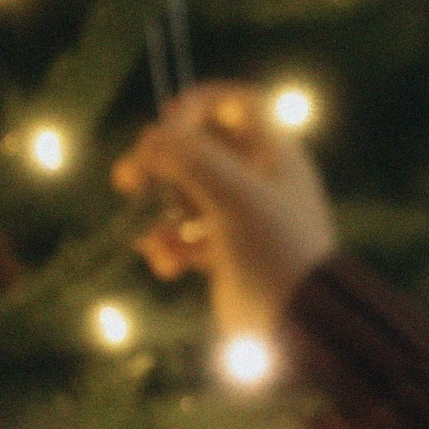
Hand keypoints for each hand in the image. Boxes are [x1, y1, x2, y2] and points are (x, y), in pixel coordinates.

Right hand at [111, 81, 336, 336]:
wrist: (300, 324)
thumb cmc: (276, 250)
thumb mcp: (234, 194)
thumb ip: (191, 157)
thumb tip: (153, 139)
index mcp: (275, 155)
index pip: (237, 105)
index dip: (200, 104)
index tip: (166, 121)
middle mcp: (261, 181)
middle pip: (201, 148)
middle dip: (162, 162)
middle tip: (128, 177)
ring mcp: (244, 218)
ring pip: (187, 195)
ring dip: (162, 214)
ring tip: (156, 238)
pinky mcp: (228, 254)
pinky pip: (187, 238)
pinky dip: (170, 247)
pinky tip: (167, 264)